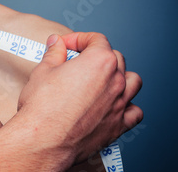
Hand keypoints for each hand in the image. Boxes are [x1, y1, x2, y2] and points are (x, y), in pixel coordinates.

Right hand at [17, 32, 142, 165]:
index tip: (66, 46)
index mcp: (99, 61)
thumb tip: (56, 43)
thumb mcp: (43, 70)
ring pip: (132, 81)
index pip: (97, 39)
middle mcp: (115, 81)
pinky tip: (111, 104)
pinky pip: (134, 111)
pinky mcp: (118, 125)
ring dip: (119, 76)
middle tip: (76, 61)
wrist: (44, 139)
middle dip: (96, 55)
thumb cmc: (42, 106)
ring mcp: (120, 104)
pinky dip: (126, 105)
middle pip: (115, 57)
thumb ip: (54, 53)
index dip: (78, 39)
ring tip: (100, 80)